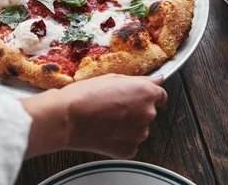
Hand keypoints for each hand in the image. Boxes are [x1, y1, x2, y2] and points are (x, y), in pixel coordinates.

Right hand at [21, 74, 166, 158]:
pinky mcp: (129, 150)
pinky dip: (120, 139)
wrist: (67, 117)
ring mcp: (139, 134)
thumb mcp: (113, 78)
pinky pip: (130, 143)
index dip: (147, 95)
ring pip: (138, 128)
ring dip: (128, 125)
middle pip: (148, 112)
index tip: (137, 97)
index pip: (160, 95)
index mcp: (146, 93)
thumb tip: (158, 80)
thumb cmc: (85, 95)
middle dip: (135, 109)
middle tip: (113, 106)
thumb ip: (140, 80)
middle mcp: (147, 113)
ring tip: (106, 118)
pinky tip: (105, 131)